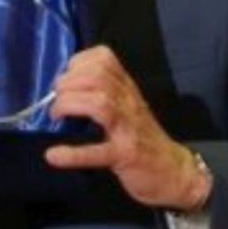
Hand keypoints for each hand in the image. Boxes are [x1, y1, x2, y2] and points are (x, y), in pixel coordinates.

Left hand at [44, 45, 210, 210]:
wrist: (174, 170)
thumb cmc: (144, 138)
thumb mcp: (128, 107)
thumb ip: (104, 94)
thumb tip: (64, 90)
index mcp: (127, 89)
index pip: (104, 58)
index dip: (78, 62)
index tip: (66, 77)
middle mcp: (129, 102)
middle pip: (98, 76)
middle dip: (68, 82)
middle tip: (56, 99)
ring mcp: (129, 128)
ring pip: (100, 103)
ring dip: (70, 105)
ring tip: (56, 116)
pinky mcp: (126, 156)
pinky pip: (98, 152)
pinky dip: (73, 153)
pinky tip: (54, 155)